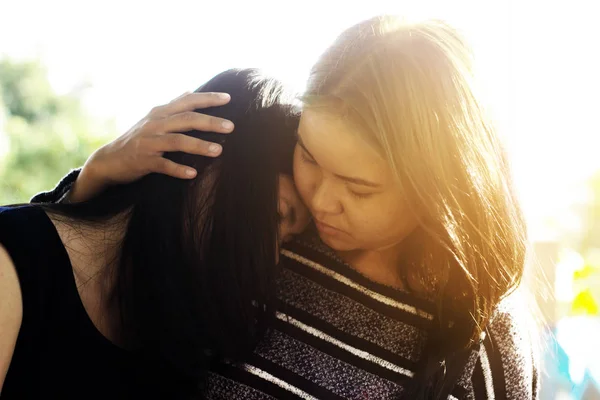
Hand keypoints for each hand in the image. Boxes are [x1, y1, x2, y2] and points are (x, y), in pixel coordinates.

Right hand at [68, 91, 233, 202]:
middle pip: (186, 120)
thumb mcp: (153, 118)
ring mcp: (149, 143)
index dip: (208, 98)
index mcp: (160, 113)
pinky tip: (193, 174)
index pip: (188, 101)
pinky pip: (163, 165)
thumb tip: (189, 90)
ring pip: (177, 141)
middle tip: (231, 126)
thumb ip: (173, 106)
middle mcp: (155, 124)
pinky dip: (178, 170)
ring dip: (198, 145)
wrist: (109, 160)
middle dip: (209, 122)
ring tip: (218, 151)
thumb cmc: (137, 138)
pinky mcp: (144, 161)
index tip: (228, 97)